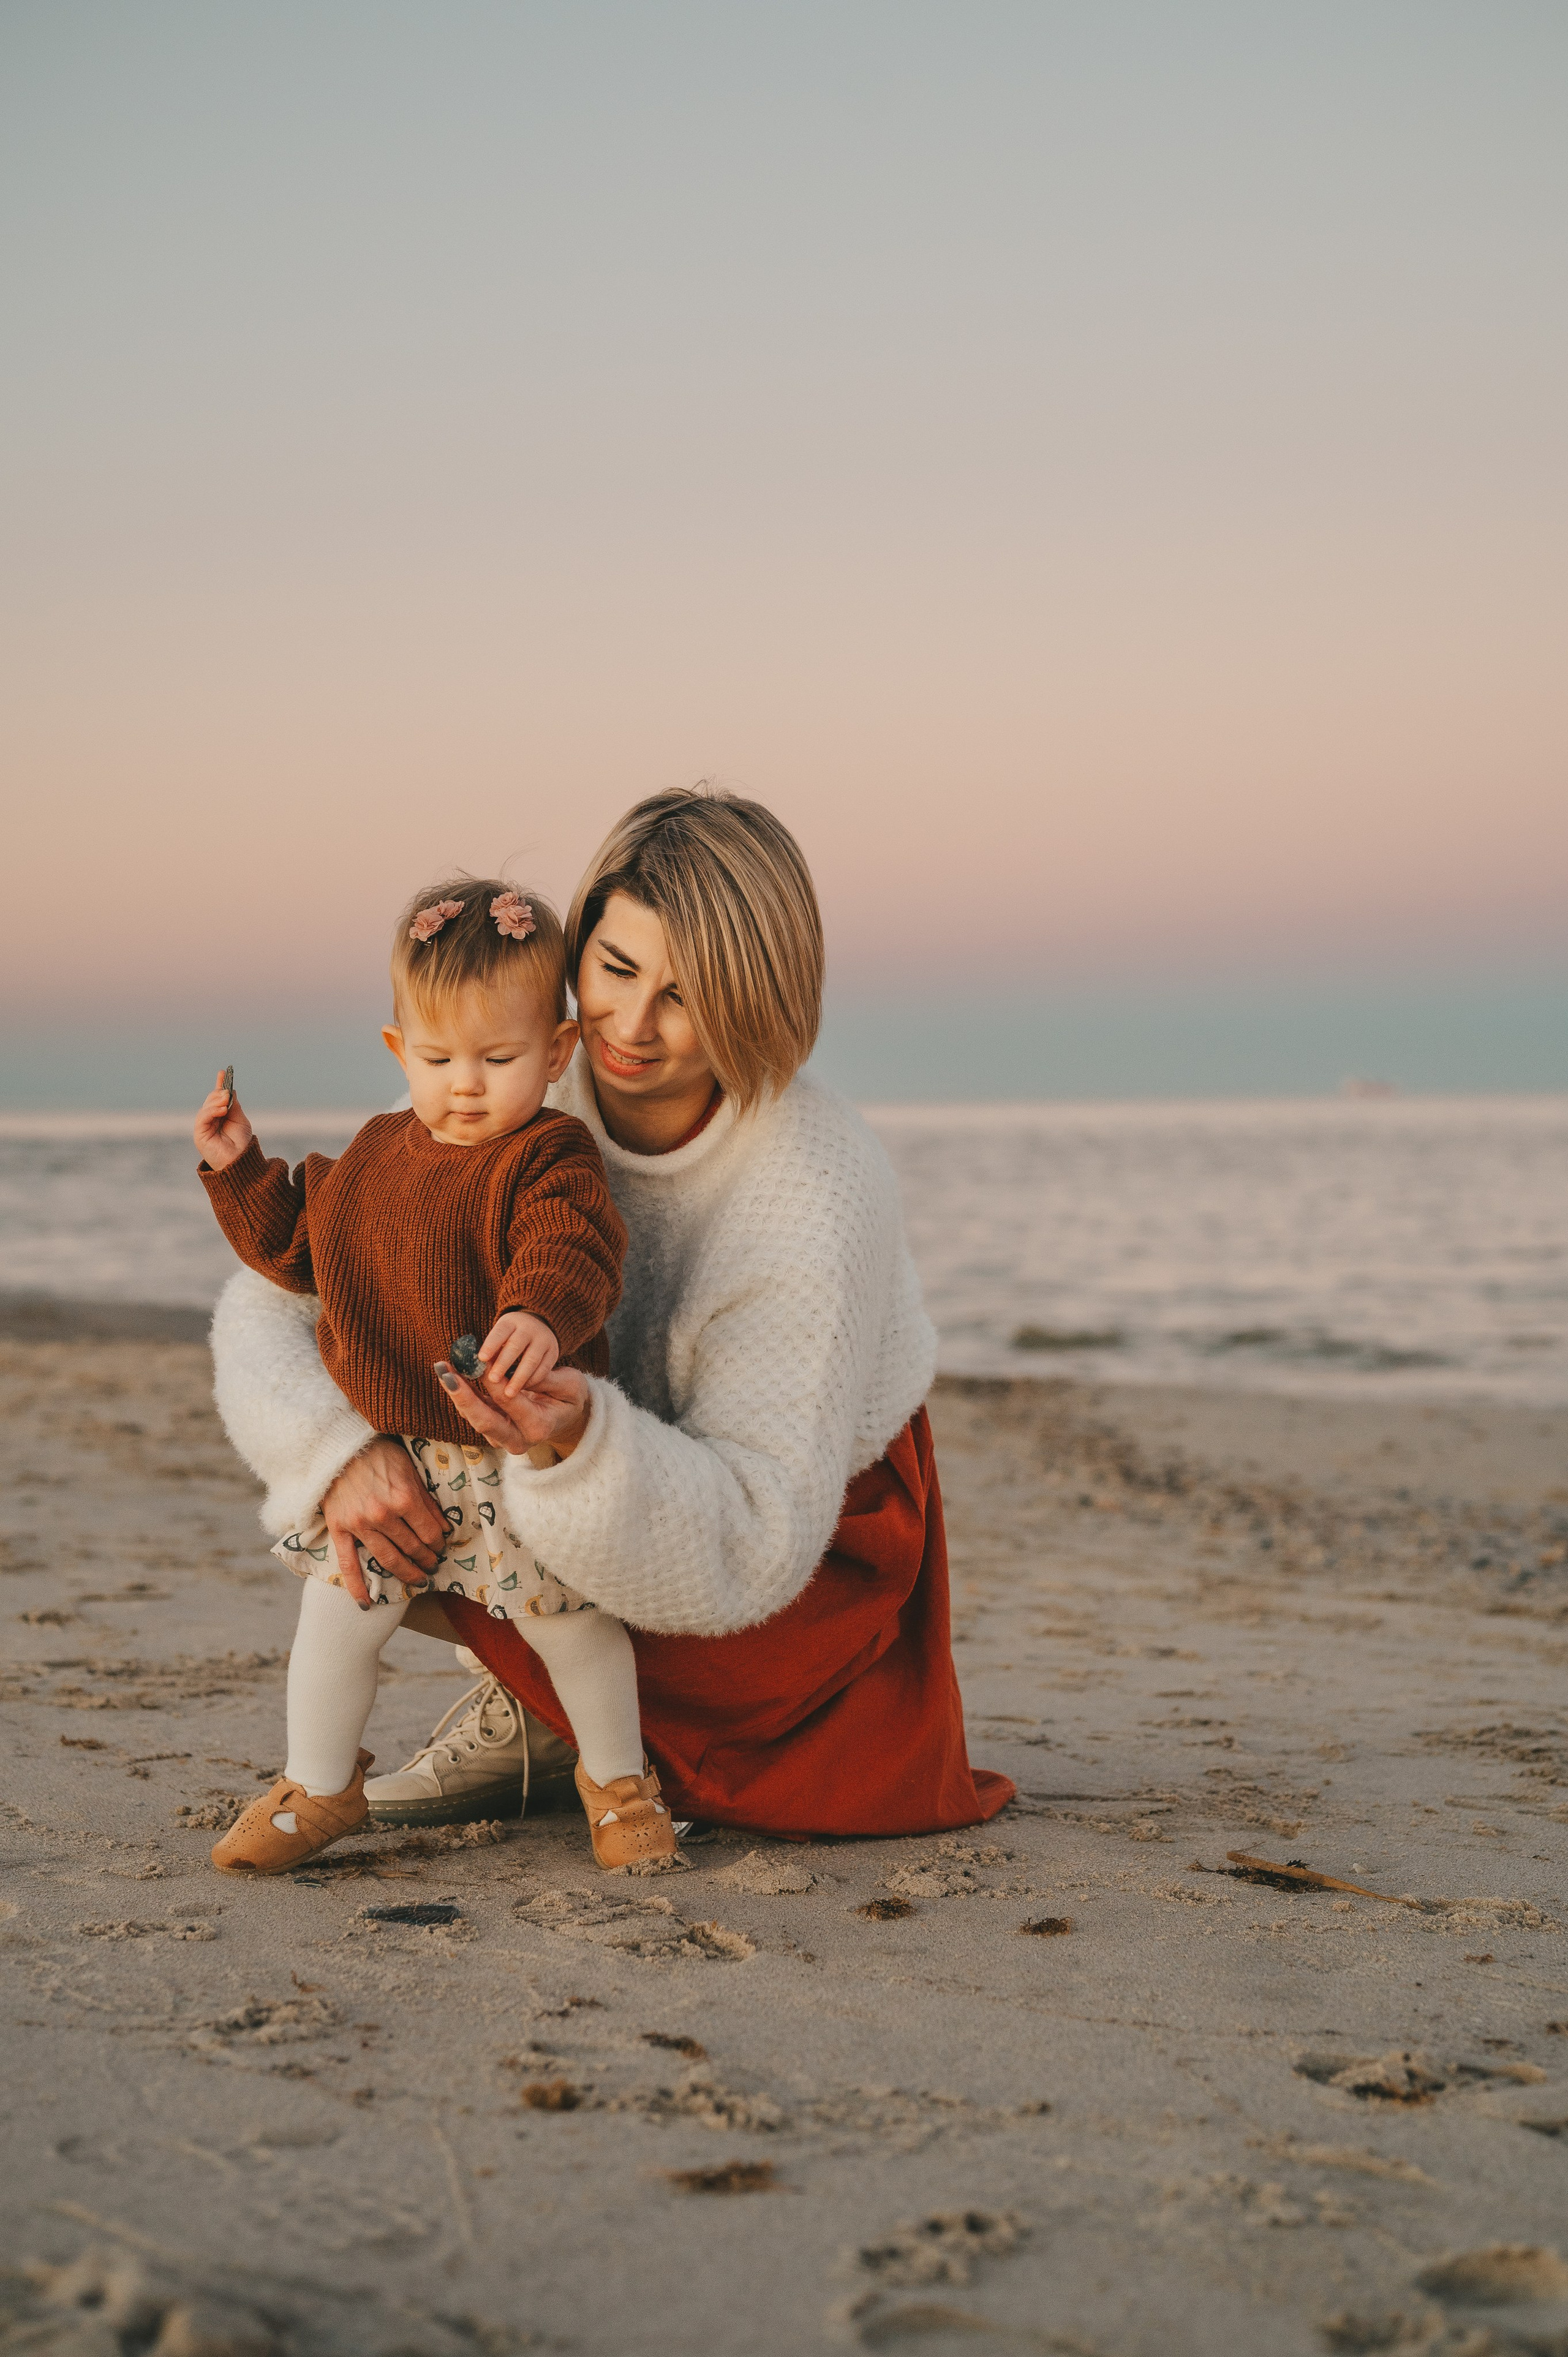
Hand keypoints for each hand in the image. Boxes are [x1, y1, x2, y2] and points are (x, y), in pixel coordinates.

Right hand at [195, 1069, 253, 1171]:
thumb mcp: (240, 1120)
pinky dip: (211, 1111)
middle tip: (228, 1092)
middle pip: (211, 1100)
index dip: (220, 1085)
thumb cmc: (241, 1144)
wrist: (241, 1162)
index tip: (223, 1072)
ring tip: (226, 1101)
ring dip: (216, 1102)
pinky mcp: (200, 1134)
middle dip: (219, 1094)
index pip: (218, 1097)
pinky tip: (222, 1110)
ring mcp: (204, 1127)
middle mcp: (210, 1120)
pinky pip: (202, 1118)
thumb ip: (234, 1106)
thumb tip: (229, 1089)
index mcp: (220, 1116)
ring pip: (206, 1107)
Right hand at [320, 1436, 448, 1603]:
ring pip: (388, 1560)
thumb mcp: (409, 1469)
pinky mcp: (340, 1530)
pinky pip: (348, 1564)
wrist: (338, 1447)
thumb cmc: (378, 1453)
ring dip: (406, 1573)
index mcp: (404, 1498)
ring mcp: (360, 1525)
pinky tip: (367, 1603)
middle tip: (433, 1566)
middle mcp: (383, 1515)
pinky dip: (357, 1586)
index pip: (429, 1533)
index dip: (438, 1543)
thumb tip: (444, 1526)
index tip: (441, 1547)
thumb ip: (426, 1499)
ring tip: (418, 1580)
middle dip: (426, 1560)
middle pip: (412, 1548)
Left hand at [435, 1360, 590, 1459]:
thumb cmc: (570, 1399)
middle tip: (447, 1373)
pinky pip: (473, 1413)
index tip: (480, 1359)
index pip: (510, 1402)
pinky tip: (450, 1373)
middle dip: (463, 1395)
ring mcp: (502, 1438)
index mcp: (538, 1428)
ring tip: (443, 1367)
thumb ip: (546, 1378)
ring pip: (474, 1417)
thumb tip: (516, 1370)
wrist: (567, 1420)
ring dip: (457, 1393)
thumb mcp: (571, 1385)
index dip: (492, 1381)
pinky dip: (461, 1393)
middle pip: (484, 1420)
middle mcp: (517, 1439)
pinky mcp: (492, 1431)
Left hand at [478, 1310, 559, 1397]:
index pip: (500, 1332)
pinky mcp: (553, 1353)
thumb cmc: (510, 1337)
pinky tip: (522, 1390)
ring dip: (519, 1378)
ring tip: (508, 1394)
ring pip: (531, 1360)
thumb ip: (491, 1349)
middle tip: (492, 1380)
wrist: (539, 1326)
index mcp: (511, 1322)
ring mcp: (543, 1340)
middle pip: (515, 1346)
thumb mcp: (501, 1335)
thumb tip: (474, 1368)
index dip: (491, 1344)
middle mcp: (528, 1328)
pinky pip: (543, 1369)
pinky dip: (532, 1381)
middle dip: (503, 1364)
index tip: (481, 1358)